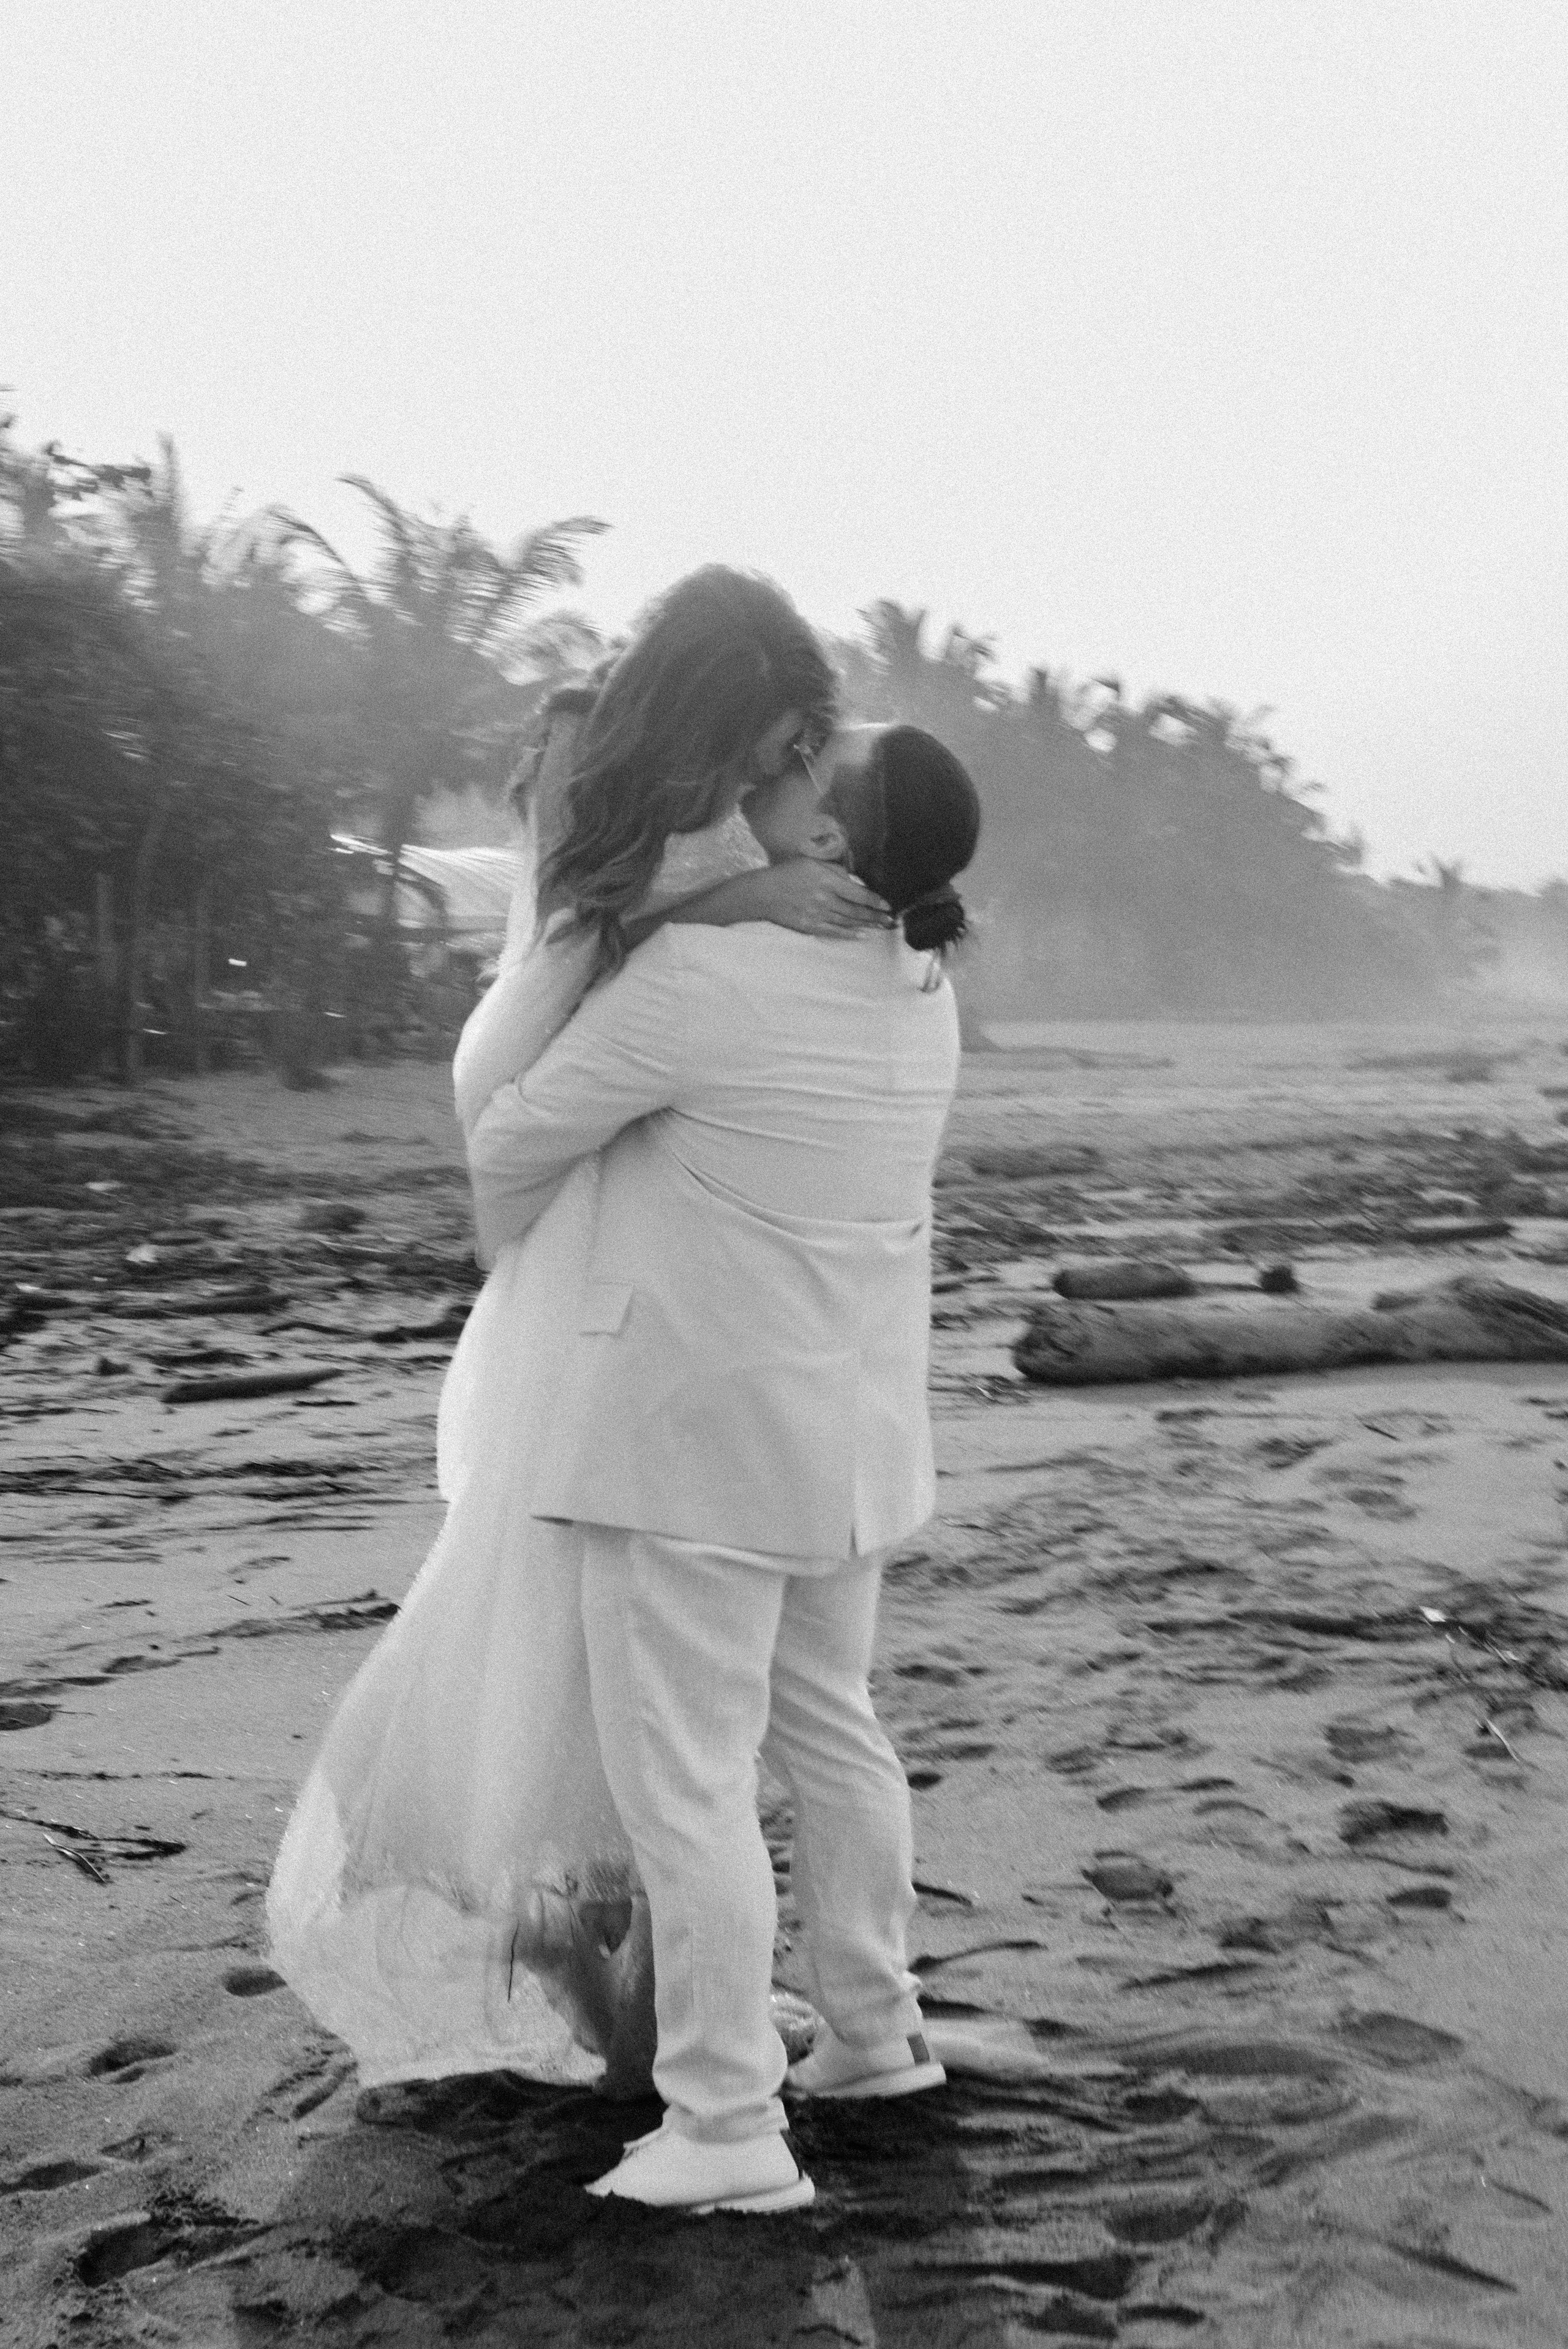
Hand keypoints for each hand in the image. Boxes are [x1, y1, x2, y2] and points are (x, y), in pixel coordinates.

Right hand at [753, 859, 890, 936]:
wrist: (763, 893)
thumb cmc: (788, 873)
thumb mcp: (812, 863)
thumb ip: (835, 872)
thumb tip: (854, 882)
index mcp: (826, 880)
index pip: (857, 893)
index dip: (875, 900)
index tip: (888, 905)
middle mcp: (824, 899)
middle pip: (855, 910)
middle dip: (876, 916)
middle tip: (891, 920)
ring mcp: (816, 914)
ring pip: (847, 922)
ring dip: (866, 925)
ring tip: (881, 927)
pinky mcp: (809, 926)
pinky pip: (834, 932)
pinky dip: (849, 934)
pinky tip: (862, 935)